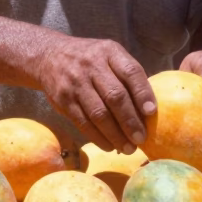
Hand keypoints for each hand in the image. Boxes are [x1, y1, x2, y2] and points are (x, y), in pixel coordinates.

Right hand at [35, 35, 155, 152]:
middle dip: (130, 121)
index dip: (142, 93)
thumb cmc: (90, 60)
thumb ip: (127, 75)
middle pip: (115, 96)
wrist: (49, 56)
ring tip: (128, 148)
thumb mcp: (109, 55)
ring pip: (99, 113)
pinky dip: (98, 137)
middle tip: (141, 139)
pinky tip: (110, 146)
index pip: (130, 72)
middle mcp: (92, 66)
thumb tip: (148, 110)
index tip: (152, 112)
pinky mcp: (63, 100)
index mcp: (110, 52)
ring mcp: (76, 83)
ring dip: (116, 135)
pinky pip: (83, 122)